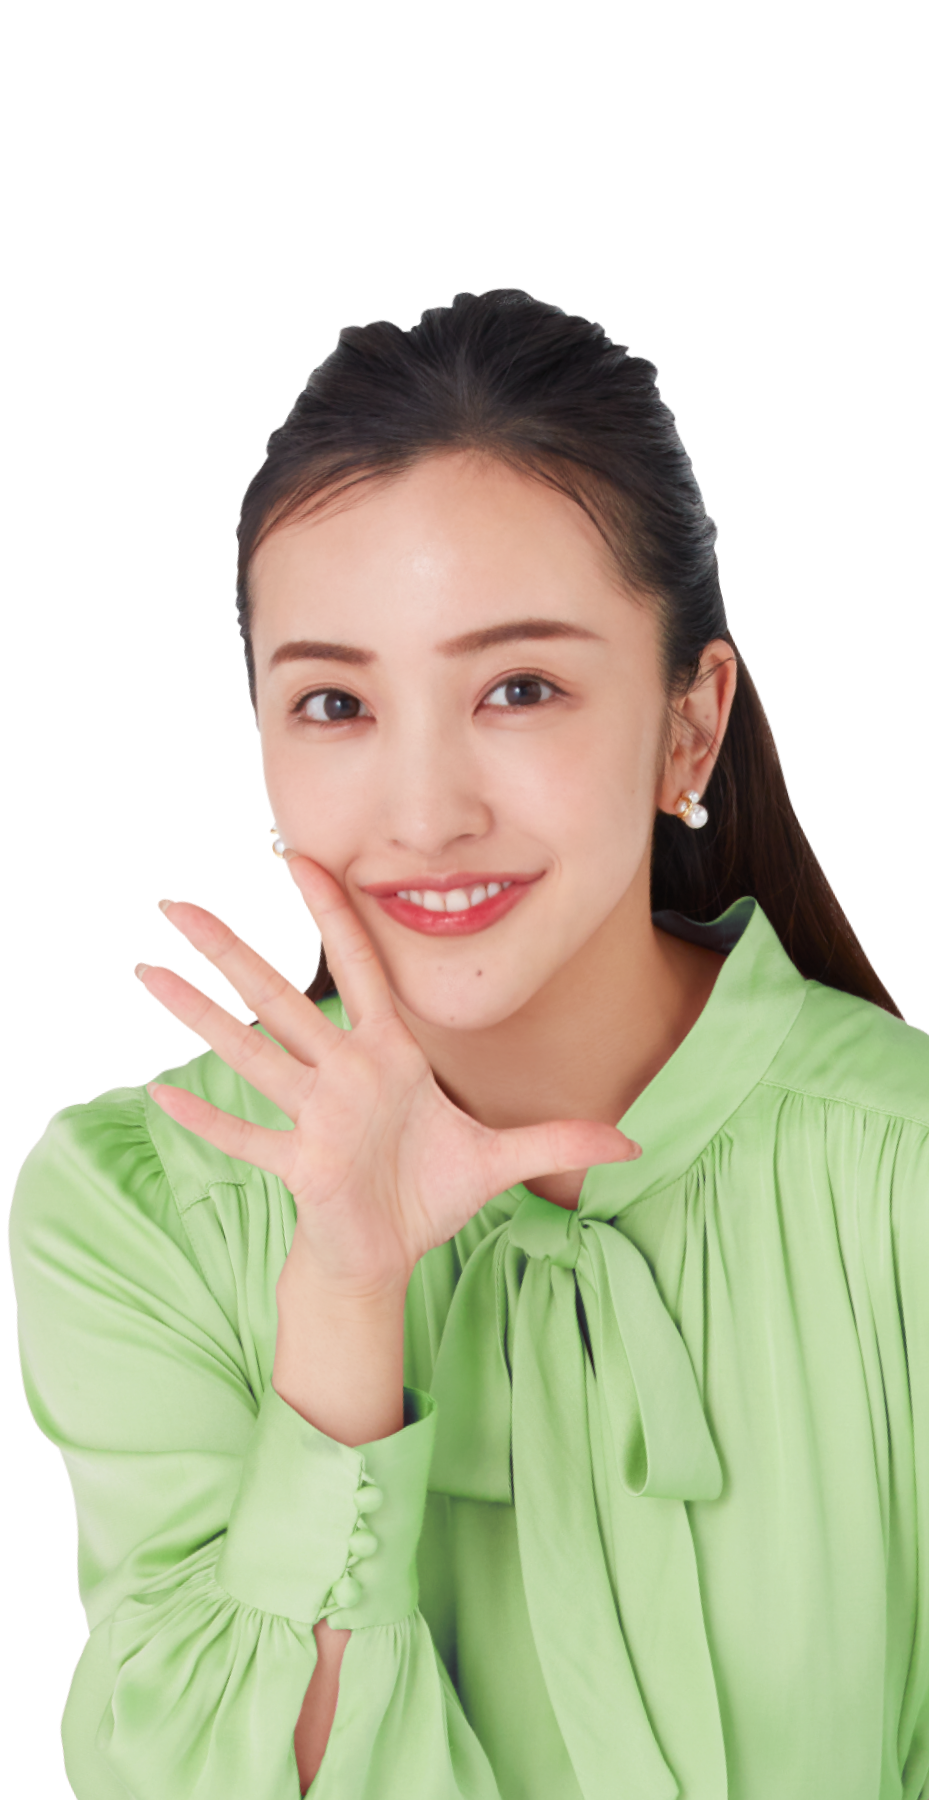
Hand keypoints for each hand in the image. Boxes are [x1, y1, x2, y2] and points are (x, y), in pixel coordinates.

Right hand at [134, 854, 641, 1299]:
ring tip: (148, 971)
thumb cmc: (429, 1194)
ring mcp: (313, 1117)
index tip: (303, 859)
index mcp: (385, 1055)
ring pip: (249, 1053)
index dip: (335, 913)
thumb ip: (558, 1141)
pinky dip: (209, 1120)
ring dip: (200, 1015)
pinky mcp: (299, 1166)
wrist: (390, 1255)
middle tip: (175, 902)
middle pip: (278, 998)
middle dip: (230, 949)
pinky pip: (248, 1137)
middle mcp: (340, 1074)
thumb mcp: (499, 1161)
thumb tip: (633, 1145)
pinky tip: (160, 1094)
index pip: (358, 968)